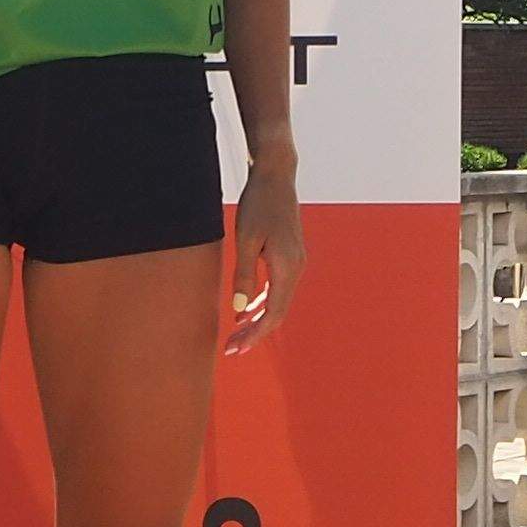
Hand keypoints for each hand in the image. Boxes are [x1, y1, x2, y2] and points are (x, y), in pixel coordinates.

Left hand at [225, 164, 306, 354]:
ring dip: (258, 319)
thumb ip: (243, 275)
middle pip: (276, 313)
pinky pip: (278, 288)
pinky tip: (246, 310)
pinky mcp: (290, 256)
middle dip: (254, 333)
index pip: (272, 314)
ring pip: (278, 302)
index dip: (253, 335)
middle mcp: (296, 269)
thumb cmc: (258, 204)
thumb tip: (239, 310)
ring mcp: (296, 263)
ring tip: (236, 334)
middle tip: (230, 349)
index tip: (233, 349)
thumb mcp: (245, 240)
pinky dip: (262, 302)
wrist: (276, 176)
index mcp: (286, 268)